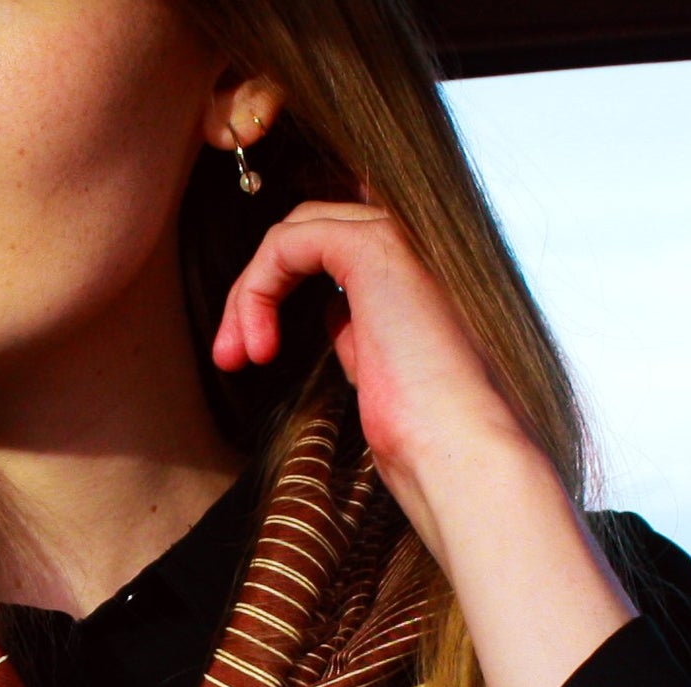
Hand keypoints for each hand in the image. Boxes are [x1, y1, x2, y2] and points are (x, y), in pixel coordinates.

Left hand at [210, 201, 633, 686]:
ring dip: (249, 292)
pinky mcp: (376, 248)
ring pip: (294, 231)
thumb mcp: (379, 371)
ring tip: (236, 356)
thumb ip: (358, 331)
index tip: (255, 350)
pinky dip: (257, 285)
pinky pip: (290, 240)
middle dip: (254, 291)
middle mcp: (414, 243)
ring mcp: (399, 238)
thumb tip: (330, 312)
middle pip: (308, 231)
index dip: (285, 282)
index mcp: (418, 269)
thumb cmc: (426, 433)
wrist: (459, 450)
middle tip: (231, 357)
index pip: (336, 242)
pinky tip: (256, 341)